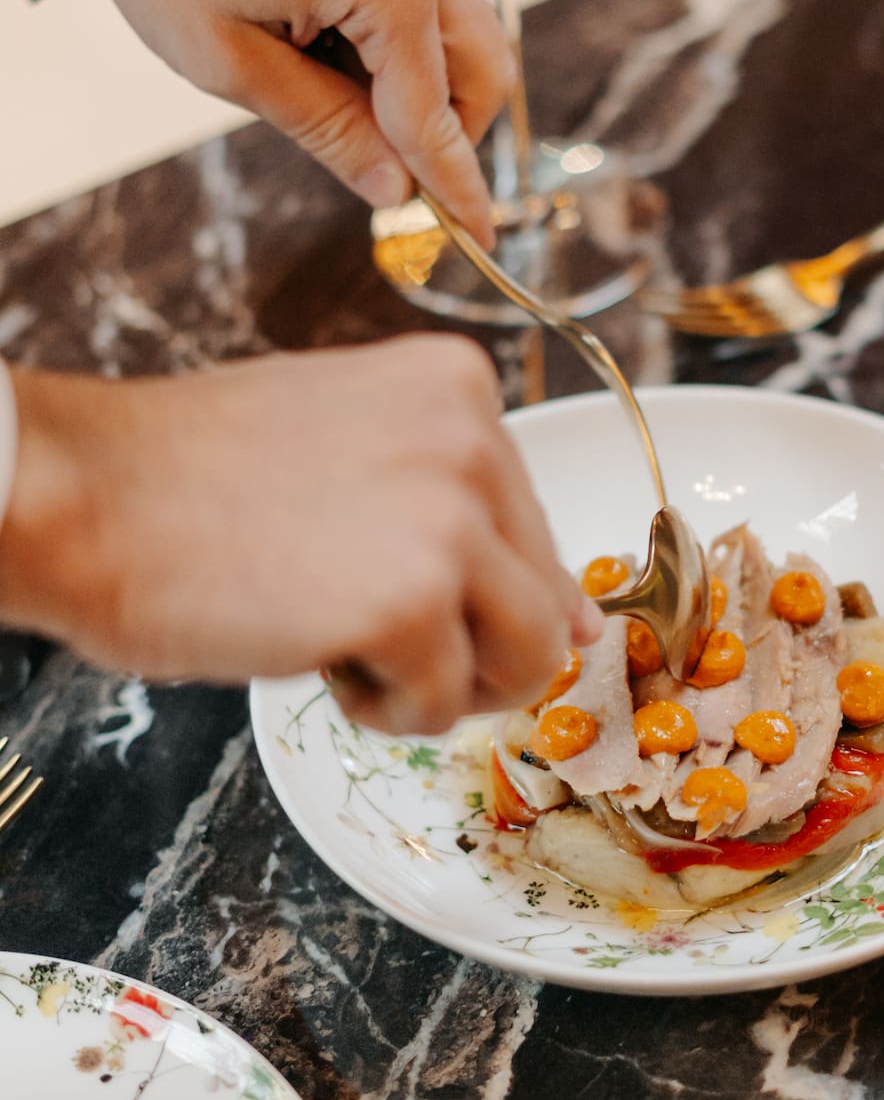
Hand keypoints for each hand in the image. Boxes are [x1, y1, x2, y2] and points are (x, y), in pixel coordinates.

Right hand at [0, 339, 599, 733]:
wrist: (81, 497)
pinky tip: (315, 657)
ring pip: (531, 657)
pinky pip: (447, 705)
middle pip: (543, 597)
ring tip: (349, 645)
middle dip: (465, 641)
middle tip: (359, 622)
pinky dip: (386, 713)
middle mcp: (477, 438)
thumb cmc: (193, 484)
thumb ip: (466, 516)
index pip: (532, 529)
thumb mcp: (355, 460)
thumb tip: (586, 625)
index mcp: (463, 386)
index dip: (470, 588)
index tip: (392, 583)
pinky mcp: (413, 600)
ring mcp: (451, 517)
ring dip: (444, 684)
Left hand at [25, 0, 510, 244]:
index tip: (477, 240)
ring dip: (422, 88)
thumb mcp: (231, 62)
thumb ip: (326, 129)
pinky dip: (403, 43)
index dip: (453, 187)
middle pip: (482, 74)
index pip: (435, 114)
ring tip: (325, 89)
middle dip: (448, 136)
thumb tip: (392, 190)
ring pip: (463, 36)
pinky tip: (330, 46)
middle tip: (385, 173)